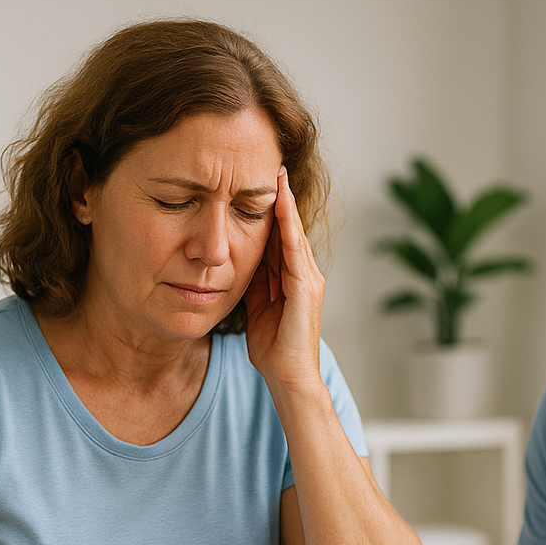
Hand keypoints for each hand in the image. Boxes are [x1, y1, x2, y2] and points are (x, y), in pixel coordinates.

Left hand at [243, 167, 324, 393]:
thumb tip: (236, 263)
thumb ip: (253, 284)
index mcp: (293, 281)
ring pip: (294, 234)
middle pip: (290, 230)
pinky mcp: (305, 289)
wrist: (289, 379)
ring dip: (286, 203)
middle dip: (282, 199)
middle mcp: (306, 276)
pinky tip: (280, 204)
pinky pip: (294, 250)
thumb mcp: (257, 309)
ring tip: (278, 175)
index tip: (261, 185)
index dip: (273, 212)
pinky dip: (288, 225)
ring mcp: (309, 281)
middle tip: (274, 165)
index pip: (280, 238)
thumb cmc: (273, 351)